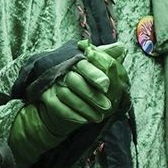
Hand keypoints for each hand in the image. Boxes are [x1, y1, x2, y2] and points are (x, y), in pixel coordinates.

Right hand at [8, 41, 128, 164]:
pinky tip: (84, 120)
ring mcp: (53, 84)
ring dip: (84, 108)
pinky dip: (72, 114)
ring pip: (67, 95)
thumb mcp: (97, 66)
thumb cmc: (84, 78)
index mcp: (75, 59)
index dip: (94, 74)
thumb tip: (121, 47)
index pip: (83, 64)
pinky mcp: (47, 97)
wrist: (63, 96)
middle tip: (107, 106)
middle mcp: (62, 70)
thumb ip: (107, 58)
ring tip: (99, 117)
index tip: (106, 85)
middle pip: (75, 81)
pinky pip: (58, 107)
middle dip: (92, 95)